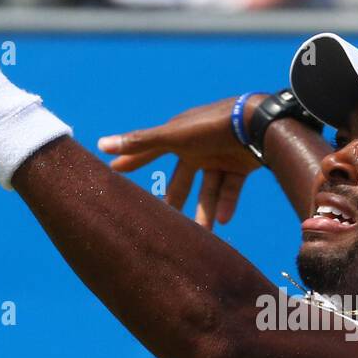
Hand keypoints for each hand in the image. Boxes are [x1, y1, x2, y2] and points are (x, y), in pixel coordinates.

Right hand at [99, 96, 265, 228]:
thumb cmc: (211, 126)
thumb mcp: (173, 137)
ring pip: (209, 189)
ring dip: (205, 211)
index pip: (150, 149)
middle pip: (182, 179)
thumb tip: (100, 144)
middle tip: (163, 220)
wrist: (256, 124)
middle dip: (173, 199)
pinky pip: (231, 188)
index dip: (133, 160)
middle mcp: (198, 147)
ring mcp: (220, 156)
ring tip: (202, 233)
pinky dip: (227, 203)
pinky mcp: (241, 165)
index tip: (114, 169)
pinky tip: (224, 220)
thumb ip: (140, 143)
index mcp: (180, 137)